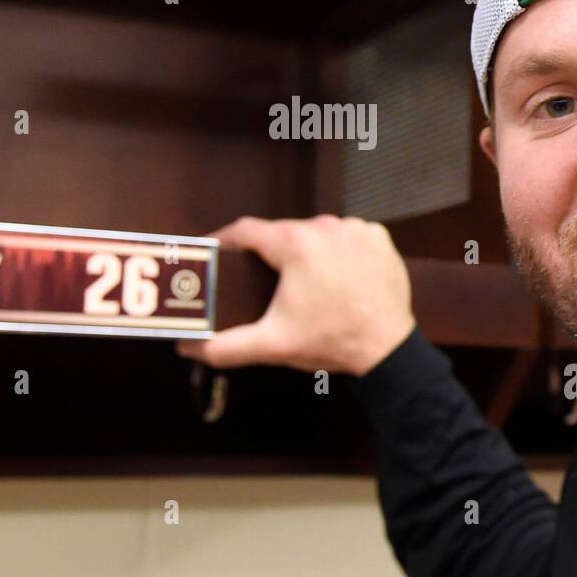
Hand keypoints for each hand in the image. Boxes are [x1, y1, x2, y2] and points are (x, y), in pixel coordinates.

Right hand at [175, 215, 415, 377]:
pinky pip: (347, 236)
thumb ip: (226, 346)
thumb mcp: (272, 344)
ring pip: (316, 233)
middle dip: (271, 253)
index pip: (247, 231)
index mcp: (295, 245)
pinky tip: (338, 277)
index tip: (216, 249)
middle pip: (283, 233)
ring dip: (307, 252)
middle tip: (263, 279)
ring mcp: (354, 229)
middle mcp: (325, 227)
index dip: (227, 239)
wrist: (386, 349)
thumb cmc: (329, 341)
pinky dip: (339, 252)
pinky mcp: (377, 237)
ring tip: (304, 282)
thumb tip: (190, 348)